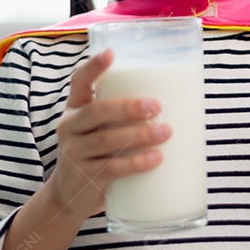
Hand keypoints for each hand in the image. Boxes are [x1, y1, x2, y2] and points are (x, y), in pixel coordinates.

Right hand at [46, 50, 171, 221]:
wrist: (69, 196)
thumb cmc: (97, 152)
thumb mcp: (99, 128)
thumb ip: (123, 114)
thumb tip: (180, 99)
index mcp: (75, 109)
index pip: (79, 81)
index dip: (93, 67)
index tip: (111, 53)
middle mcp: (70, 128)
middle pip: (97, 111)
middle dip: (128, 107)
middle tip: (157, 106)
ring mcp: (74, 153)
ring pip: (106, 140)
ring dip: (140, 135)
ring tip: (166, 132)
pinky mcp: (85, 178)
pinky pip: (111, 168)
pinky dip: (136, 163)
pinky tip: (156, 158)